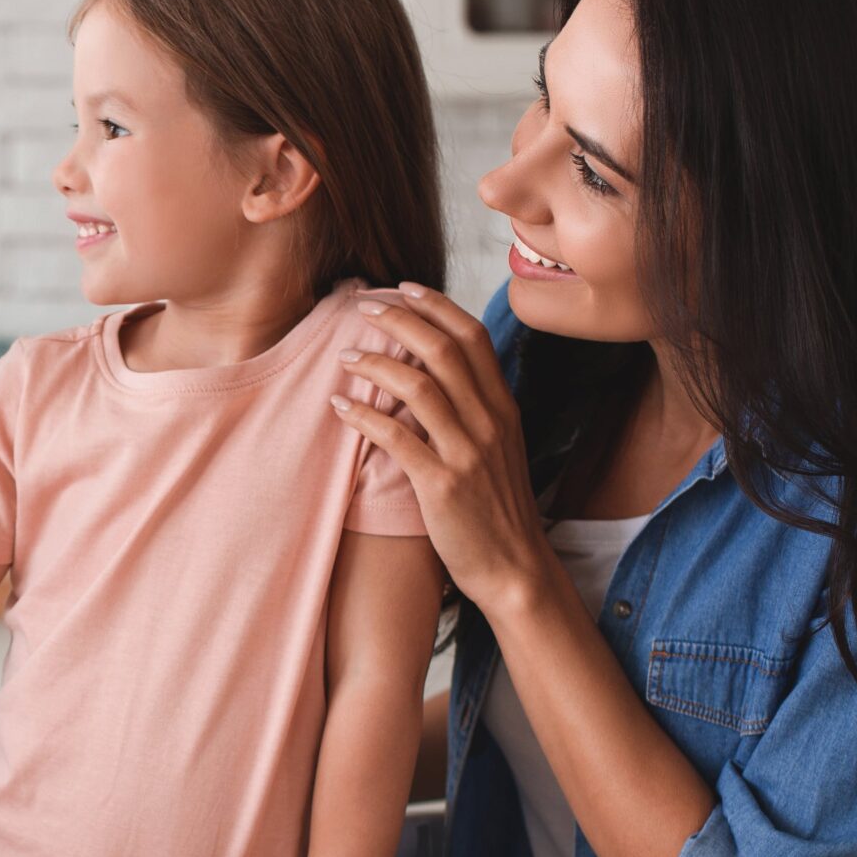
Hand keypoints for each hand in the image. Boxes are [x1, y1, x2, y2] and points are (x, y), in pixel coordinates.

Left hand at [327, 284, 560, 614]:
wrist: (515, 569)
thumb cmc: (497, 509)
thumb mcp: (499, 449)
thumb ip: (475, 410)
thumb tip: (438, 374)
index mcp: (504, 409)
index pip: (473, 338)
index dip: (437, 306)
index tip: (404, 287)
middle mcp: (490, 423)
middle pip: (444, 350)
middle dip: (400, 320)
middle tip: (363, 307)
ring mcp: (468, 453)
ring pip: (419, 387)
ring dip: (377, 363)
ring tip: (345, 356)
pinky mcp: (442, 485)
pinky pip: (397, 437)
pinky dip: (365, 415)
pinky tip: (341, 407)